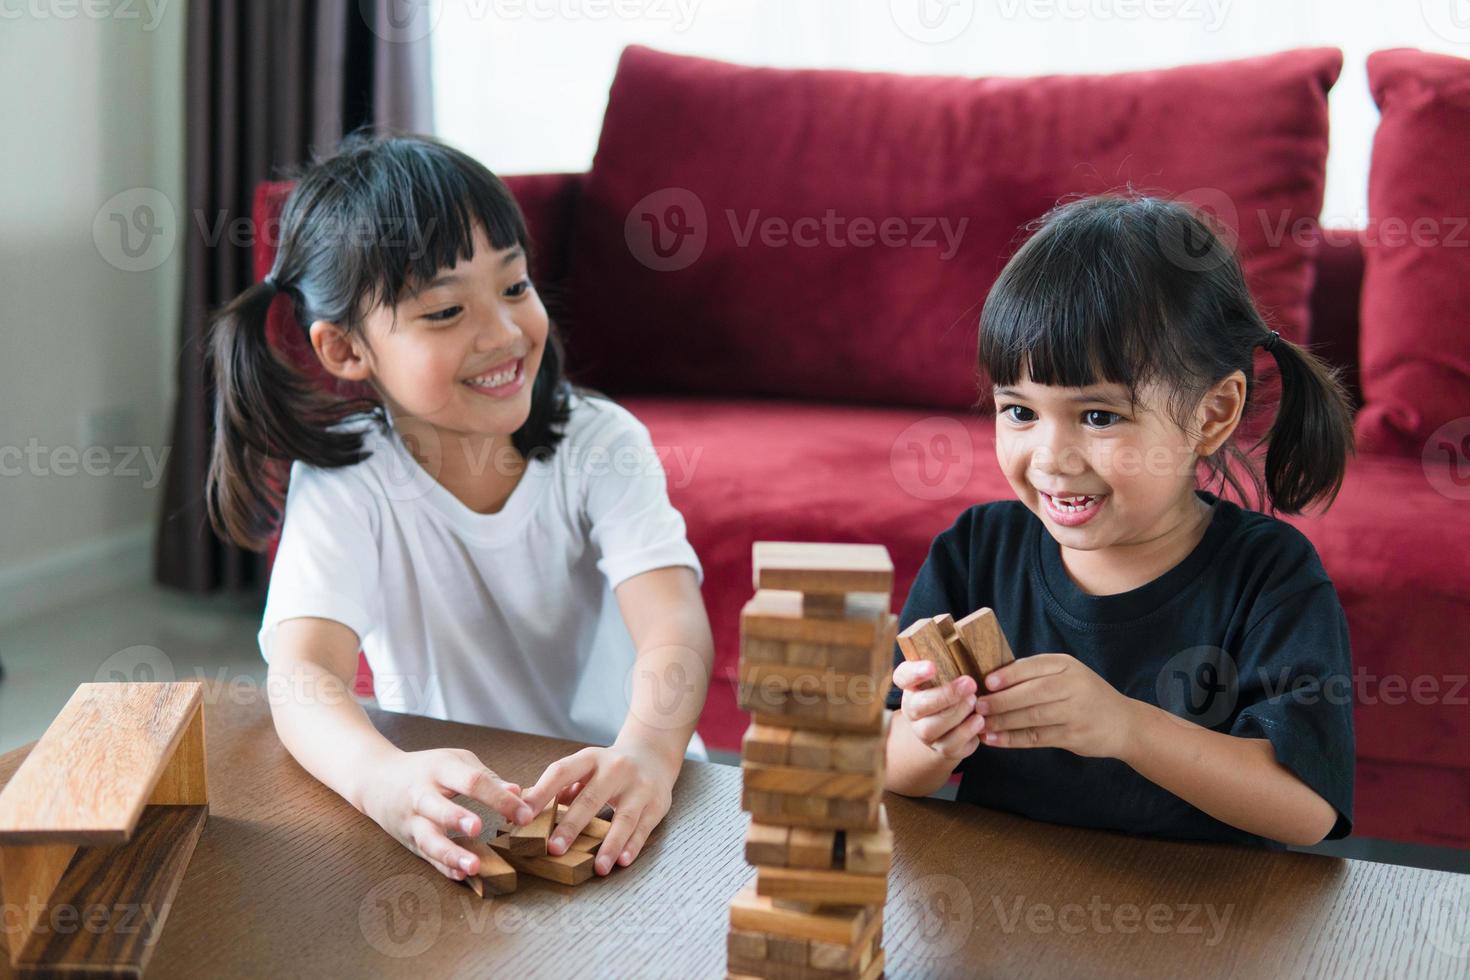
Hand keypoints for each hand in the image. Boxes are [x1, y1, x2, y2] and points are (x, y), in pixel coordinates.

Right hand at [357, 748, 533, 881]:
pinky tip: (460, 875)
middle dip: (457, 817)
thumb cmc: (427, 769)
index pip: (471, 781)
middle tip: (478, 828)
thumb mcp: (455, 762)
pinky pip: (426, 857)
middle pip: (438, 806)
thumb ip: (486, 778)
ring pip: (427, 839)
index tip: (525, 814)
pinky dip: (442, 867)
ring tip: (472, 866)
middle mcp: (422, 795)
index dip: (498, 797)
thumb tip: (518, 792)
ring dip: (449, 853)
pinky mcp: (409, 841)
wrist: (376, 779)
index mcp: (440, 769)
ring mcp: (412, 820)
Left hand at [520, 743, 676, 876]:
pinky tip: (622, 861)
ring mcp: (639, 786)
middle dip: (572, 825)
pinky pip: (644, 827)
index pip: (561, 772)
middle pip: (591, 798)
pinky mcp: (657, 804)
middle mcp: (616, 769)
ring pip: (624, 817)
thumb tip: (523, 808)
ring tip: (598, 868)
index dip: (541, 793)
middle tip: (554, 849)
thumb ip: (560, 787)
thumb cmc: (608, 768)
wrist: (653, 754)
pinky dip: (633, 845)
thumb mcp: (585, 767)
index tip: (523, 816)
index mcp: (590, 758)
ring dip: (610, 844)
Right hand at [893, 660, 986, 761]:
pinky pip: (951, 744)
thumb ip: (949, 660)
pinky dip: (967, 731)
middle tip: (970, 683)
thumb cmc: (952, 691)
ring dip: (957, 713)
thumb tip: (960, 633)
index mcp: (911, 687)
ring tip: (975, 701)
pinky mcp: (942, 749)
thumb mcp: (948, 675)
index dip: (914, 673)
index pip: (903, 677)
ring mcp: (925, 732)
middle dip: (946, 695)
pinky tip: (979, 720)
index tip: (932, 666)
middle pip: (919, 706)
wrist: (952, 727)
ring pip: (933, 727)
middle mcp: (913, 711)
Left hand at [977, 653, 1136, 757]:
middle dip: (1001, 700)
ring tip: (980, 724)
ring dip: (1003, 722)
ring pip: (1032, 717)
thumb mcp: (1067, 675)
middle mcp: (1073, 686)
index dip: (1009, 674)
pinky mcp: (1074, 736)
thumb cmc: (1085, 695)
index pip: (1034, 667)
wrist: (1123, 723)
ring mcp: (1075, 712)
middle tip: (977, 705)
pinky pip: (1037, 737)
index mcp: (1067, 666)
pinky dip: (1013, 739)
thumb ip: (1037, 674)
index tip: (987, 681)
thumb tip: (992, 678)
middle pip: (1032, 693)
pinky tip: (994, 740)